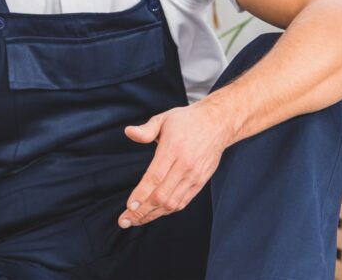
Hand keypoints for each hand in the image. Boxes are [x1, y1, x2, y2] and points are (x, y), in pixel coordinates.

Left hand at [117, 102, 234, 227]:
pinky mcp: (201, 182)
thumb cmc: (186, 121)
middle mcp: (185, 165)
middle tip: (124, 221)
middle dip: (141, 211)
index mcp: (173, 148)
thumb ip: (146, 129)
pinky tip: (153, 213)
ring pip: (173, 203)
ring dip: (153, 215)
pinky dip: (167, 210)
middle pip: (162, 195)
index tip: (128, 207)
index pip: (155, 177)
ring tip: (135, 220)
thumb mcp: (164, 119)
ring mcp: (194, 176)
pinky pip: (183, 201)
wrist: (217, 123)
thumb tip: (128, 132)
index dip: (141, 194)